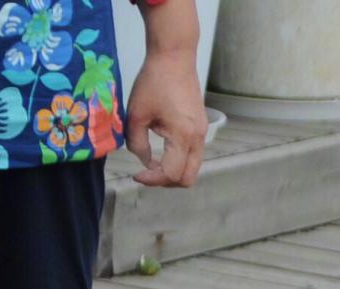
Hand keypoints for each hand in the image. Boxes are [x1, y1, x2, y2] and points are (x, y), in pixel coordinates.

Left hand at [123, 48, 208, 187]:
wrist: (175, 56)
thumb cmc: (153, 81)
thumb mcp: (137, 115)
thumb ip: (137, 144)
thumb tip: (144, 161)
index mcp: (182, 136)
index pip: (171, 174)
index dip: (152, 180)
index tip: (136, 175)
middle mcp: (197, 138)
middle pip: (188, 178)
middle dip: (166, 181)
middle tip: (147, 173)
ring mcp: (202, 132)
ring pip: (193, 168)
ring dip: (174, 171)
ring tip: (154, 163)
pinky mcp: (201, 126)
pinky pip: (194, 154)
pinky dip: (180, 160)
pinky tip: (164, 150)